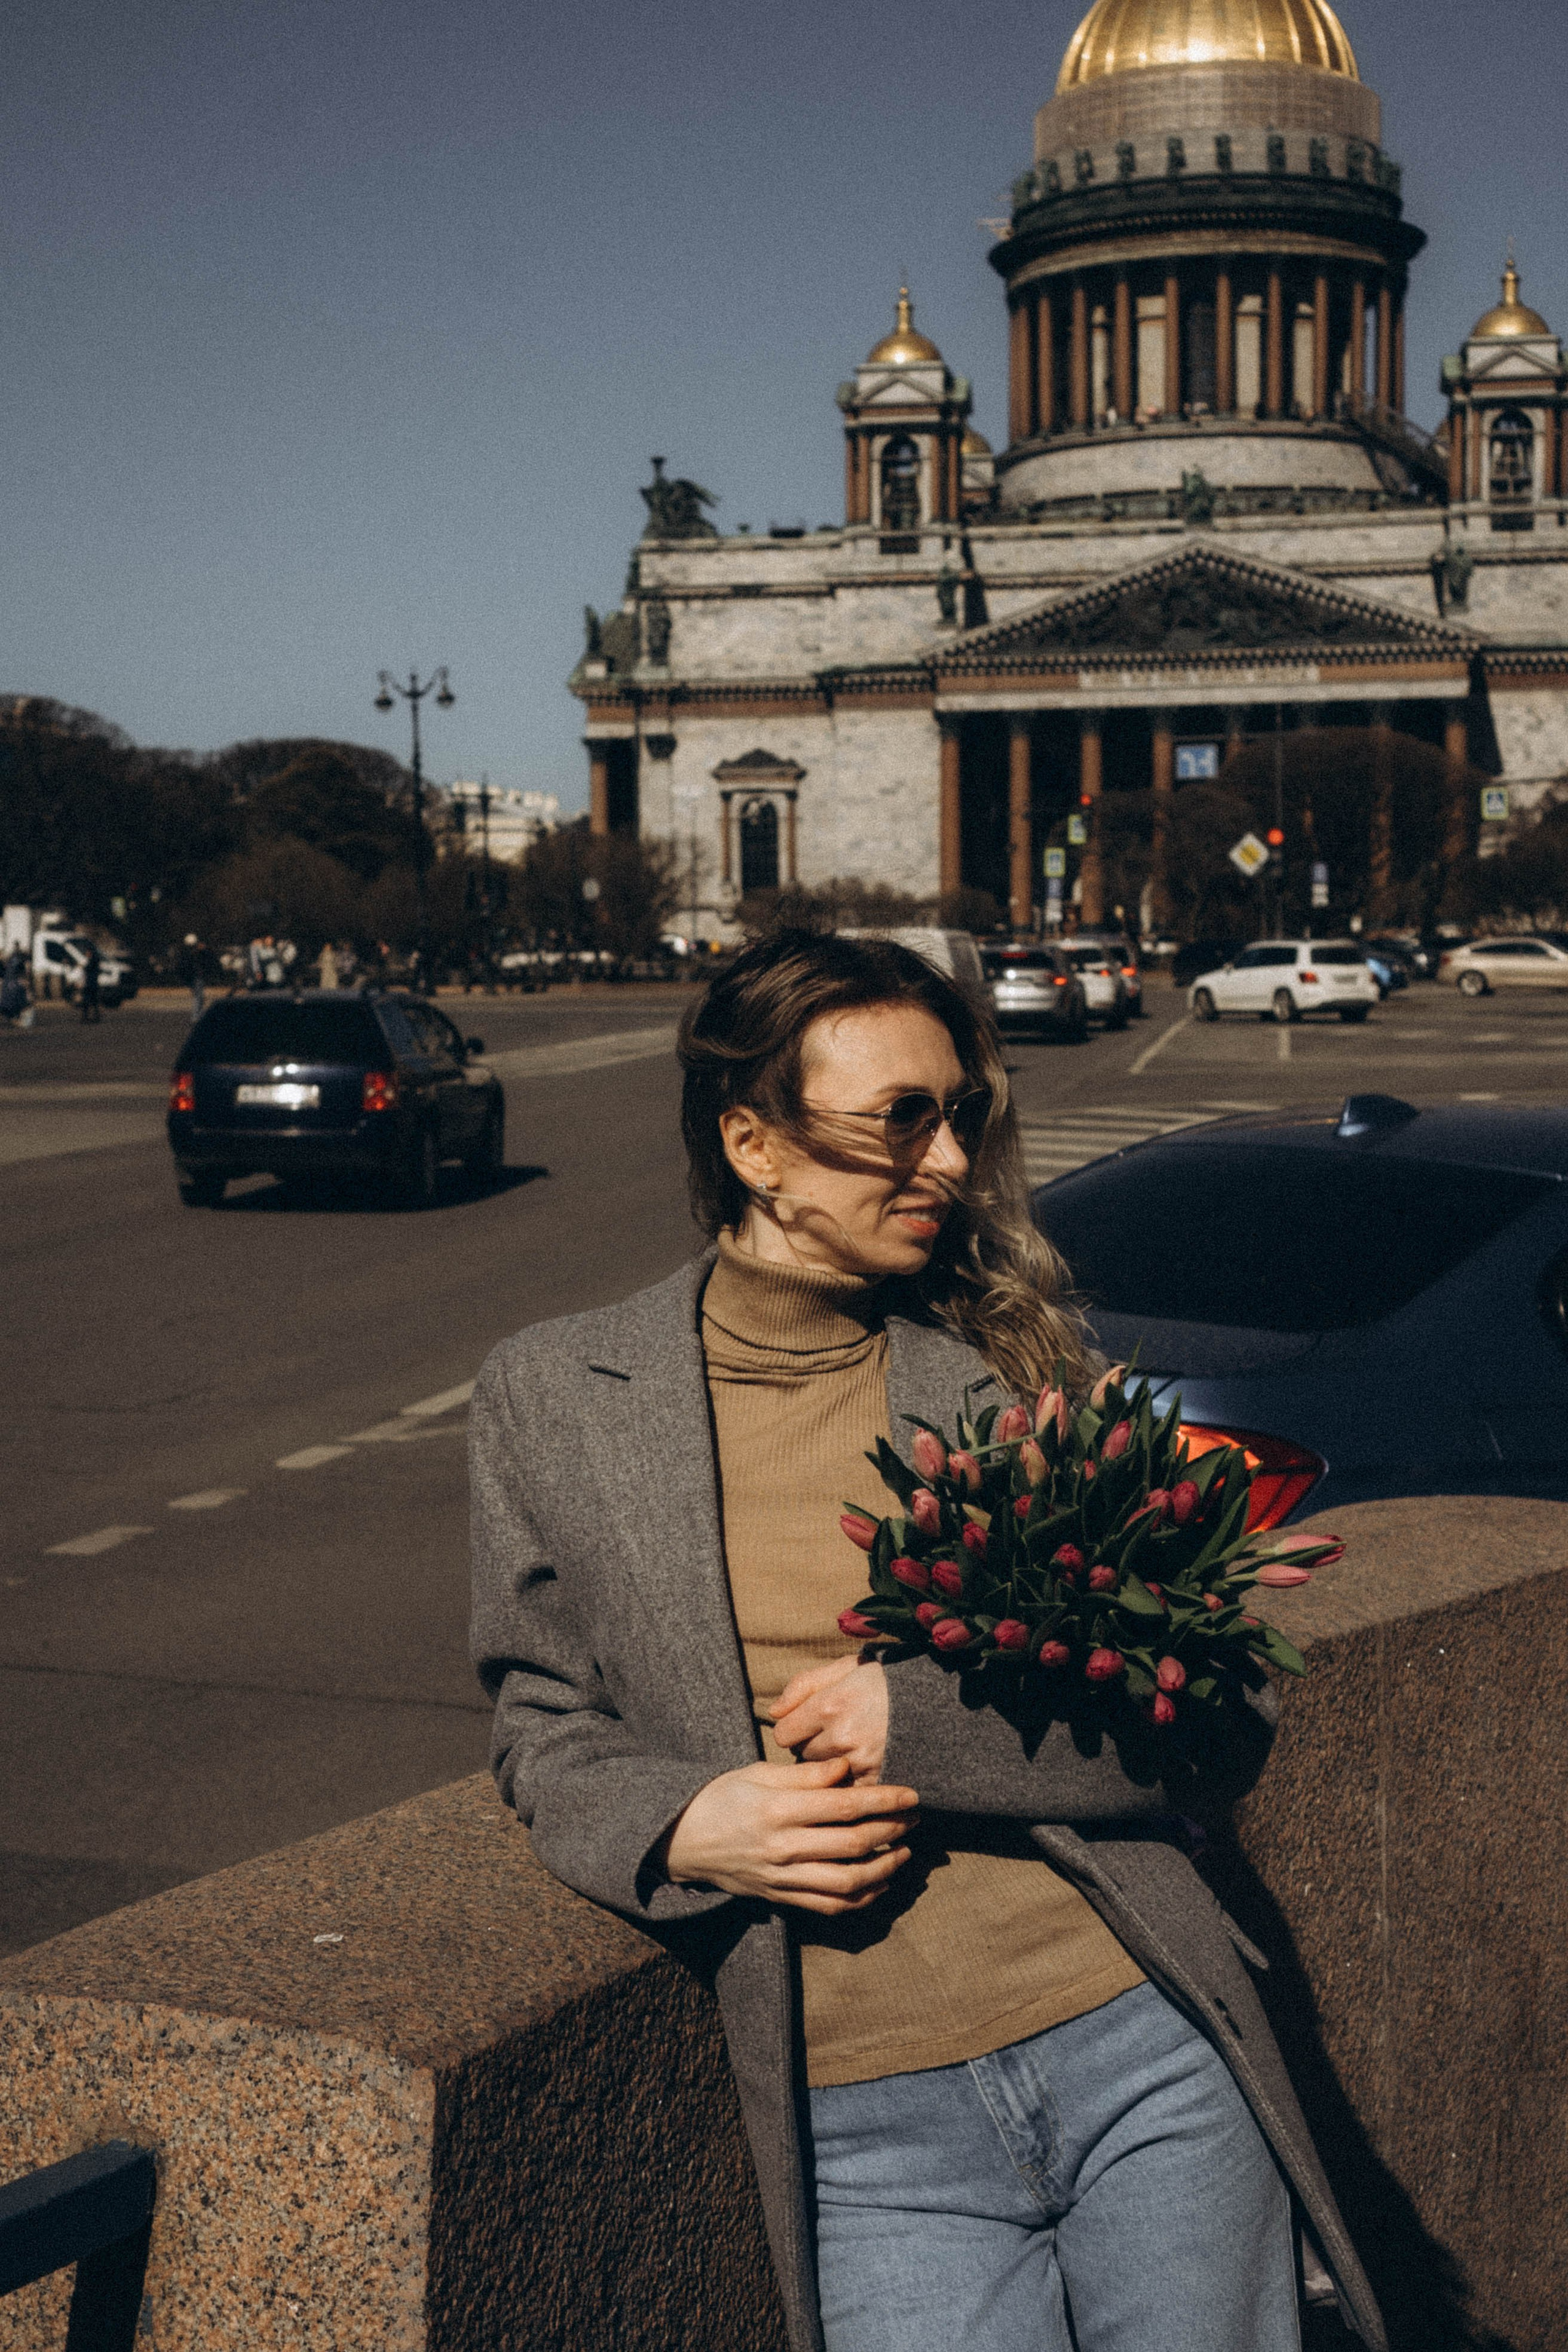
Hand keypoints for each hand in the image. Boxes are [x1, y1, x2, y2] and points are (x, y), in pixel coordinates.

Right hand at [660, 1756, 917, 1915]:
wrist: (682, 1842)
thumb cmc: (720, 1797)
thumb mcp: (756, 1772)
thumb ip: (804, 1774)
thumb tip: (847, 1768)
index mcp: (778, 1809)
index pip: (845, 1806)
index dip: (884, 1800)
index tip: (911, 1795)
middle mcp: (784, 1848)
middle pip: (853, 1844)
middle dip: (892, 1831)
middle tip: (915, 1819)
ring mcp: (783, 1879)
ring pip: (847, 1883)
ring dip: (884, 1869)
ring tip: (904, 1853)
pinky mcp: (781, 1898)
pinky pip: (829, 1907)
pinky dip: (861, 1899)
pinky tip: (879, 1883)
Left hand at [772, 1655, 888, 1781]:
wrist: (941, 1703)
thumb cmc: (889, 1681)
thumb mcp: (846, 1668)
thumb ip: (804, 1685)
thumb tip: (773, 1711)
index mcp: (830, 1704)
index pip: (785, 1733)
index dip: (794, 1728)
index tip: (808, 1724)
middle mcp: (842, 1736)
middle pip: (803, 1755)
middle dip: (814, 1746)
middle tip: (837, 1733)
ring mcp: (861, 1763)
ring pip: (823, 1775)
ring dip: (831, 1766)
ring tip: (852, 1749)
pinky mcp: (878, 1782)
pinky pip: (846, 1792)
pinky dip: (851, 1783)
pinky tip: (863, 1768)